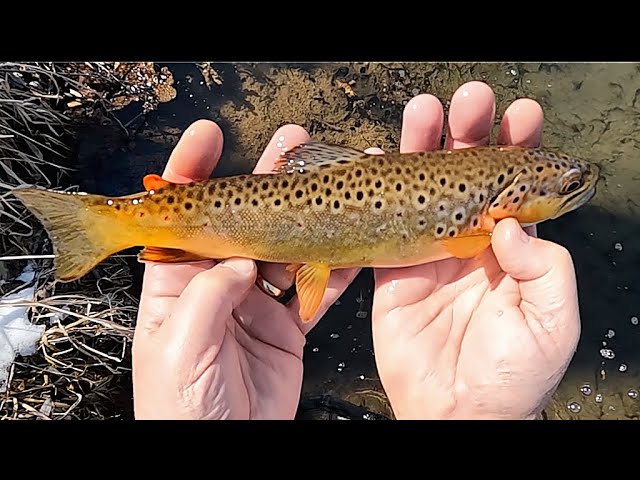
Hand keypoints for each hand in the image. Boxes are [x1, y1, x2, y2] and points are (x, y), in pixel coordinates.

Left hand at [131, 121, 358, 419]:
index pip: (181, 217)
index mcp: (175, 286)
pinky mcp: (285, 326)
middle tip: (289, 147)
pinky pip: (312, 288)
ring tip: (329, 180)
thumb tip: (241, 261)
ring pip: (283, 248)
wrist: (226, 451)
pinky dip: (333, 268)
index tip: (207, 139)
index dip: (193, 174)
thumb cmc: (180, 410)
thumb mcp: (181, 347)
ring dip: (306, 216)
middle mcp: (217, 286)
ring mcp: (254, 304)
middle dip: (264, 181)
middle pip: (242, 221)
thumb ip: (209, 295)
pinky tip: (350, 243)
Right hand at [371, 82, 580, 419]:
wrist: (456, 412)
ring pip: (421, 188)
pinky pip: (383, 222)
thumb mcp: (551, 321)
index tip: (519, 117)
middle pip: (465, 176)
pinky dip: (376, 191)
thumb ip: (544, 268)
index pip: (515, 186)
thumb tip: (507, 222)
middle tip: (468, 102)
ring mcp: (428, 250)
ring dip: (420, 149)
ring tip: (421, 113)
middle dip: (467, 135)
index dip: (517, 149)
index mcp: (512, 250)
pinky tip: (375, 161)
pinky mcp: (393, 268)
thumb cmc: (512, 374)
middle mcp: (468, 240)